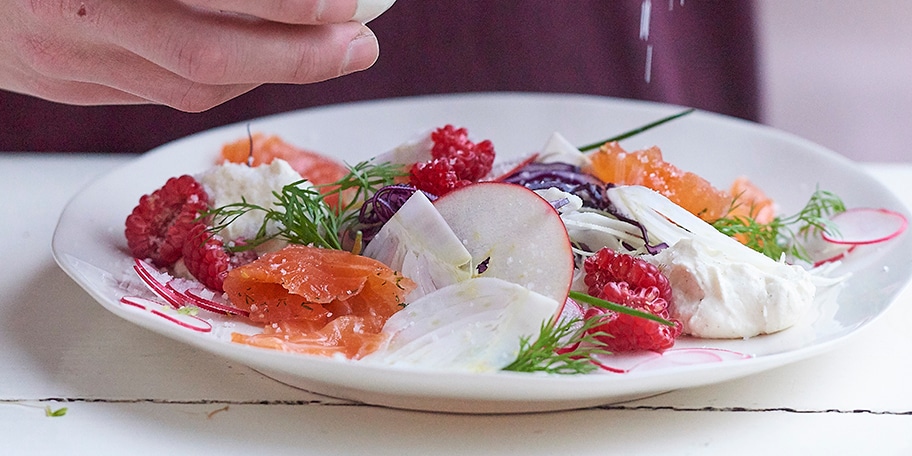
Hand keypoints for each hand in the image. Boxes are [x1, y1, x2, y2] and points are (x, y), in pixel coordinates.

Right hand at [0, 0, 379, 110]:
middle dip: (298, 56)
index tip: (345, 3)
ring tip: (324, 50)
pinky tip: (258, 59)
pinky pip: (160, 94)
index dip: (286, 4)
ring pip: (187, 88)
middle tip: (360, 42)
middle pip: (206, 57)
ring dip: (268, 73)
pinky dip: (222, 80)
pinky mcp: (64, 84)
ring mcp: (66, 61)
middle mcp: (76, 20)